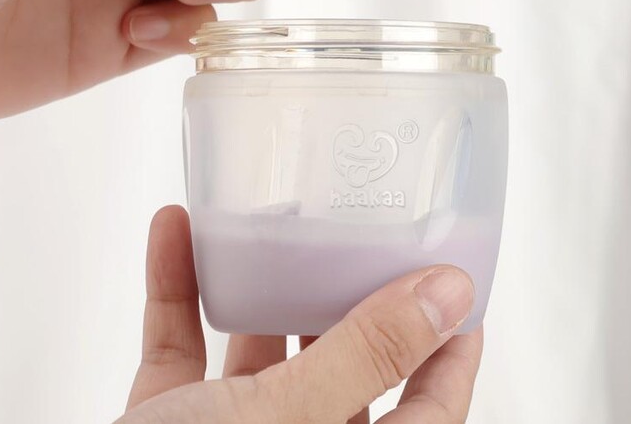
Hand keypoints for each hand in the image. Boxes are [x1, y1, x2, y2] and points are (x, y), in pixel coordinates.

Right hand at [120, 206, 482, 423]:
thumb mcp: (286, 419)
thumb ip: (366, 355)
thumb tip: (450, 294)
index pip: (431, 414)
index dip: (451, 351)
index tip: (457, 286)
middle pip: (345, 373)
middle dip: (346, 300)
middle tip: (357, 237)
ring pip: (261, 359)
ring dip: (254, 286)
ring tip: (267, 226)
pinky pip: (180, 351)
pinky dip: (176, 292)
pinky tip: (174, 231)